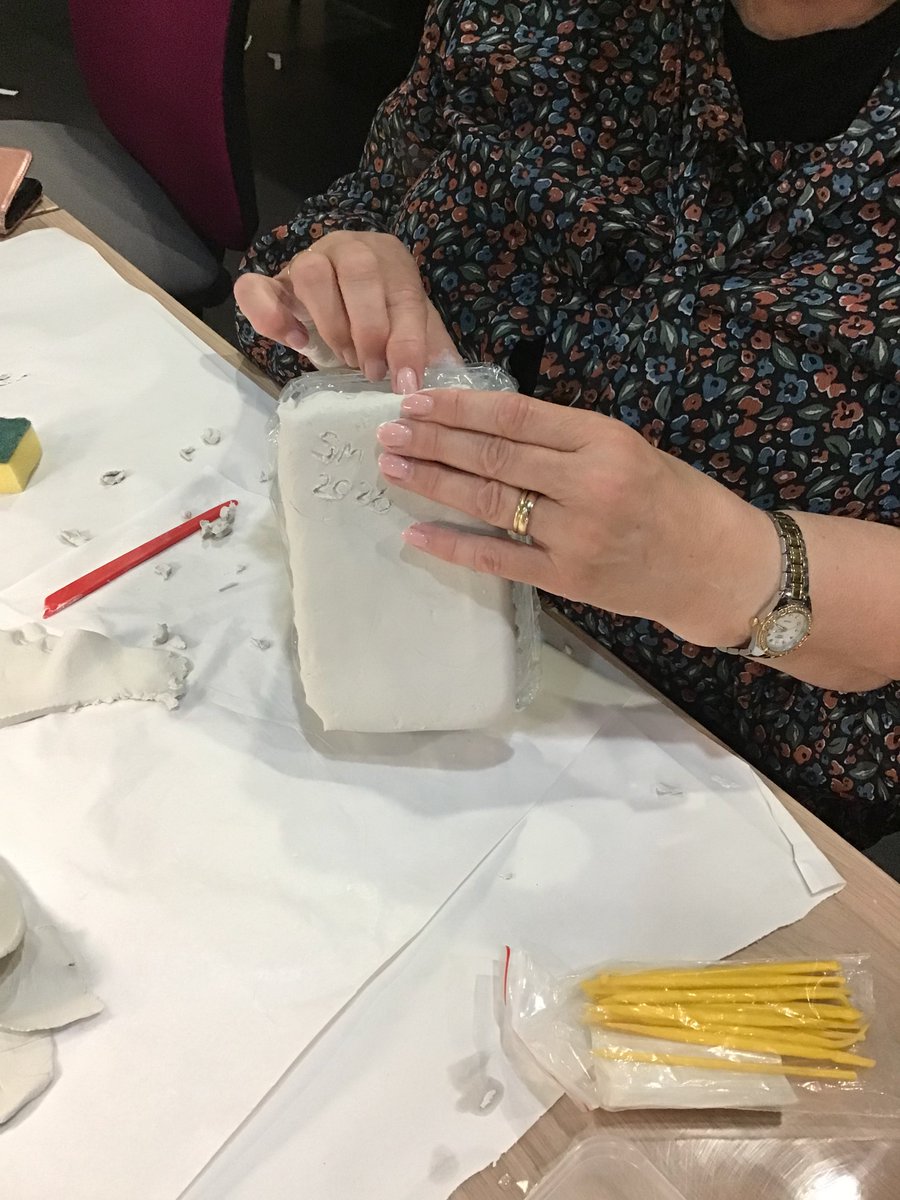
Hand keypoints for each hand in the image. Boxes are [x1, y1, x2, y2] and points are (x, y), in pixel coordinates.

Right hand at [233, 231, 459, 391]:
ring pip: (311, 273)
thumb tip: (450, 382)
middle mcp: (349, 249)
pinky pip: (256, 287)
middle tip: (371, 370)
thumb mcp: (413, 334)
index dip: (406, 342)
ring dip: (331, 324)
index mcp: (391, 260)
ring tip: (343, 358)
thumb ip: (431, 352)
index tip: (405, 382)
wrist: (344, 309)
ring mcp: (307, 260)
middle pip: (358, 270)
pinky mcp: (273, 282)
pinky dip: (270, 316)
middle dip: (369, 329)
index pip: (403, 293)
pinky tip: (294, 342)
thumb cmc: (382, 324)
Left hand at [375, 388, 780, 647]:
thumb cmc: (671, 497)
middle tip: (388, 431)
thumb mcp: (626, 446)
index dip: (459, 406)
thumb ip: (563, 438)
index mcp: (602, 439)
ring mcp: (575, 534)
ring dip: (433, 483)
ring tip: (394, 467)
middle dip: (433, 440)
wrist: (714, 566)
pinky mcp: (566, 577)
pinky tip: (416, 530)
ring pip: (488, 502)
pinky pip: (497, 558)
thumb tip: (486, 423)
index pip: (514, 415)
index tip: (417, 400)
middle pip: (492, 455)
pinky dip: (453, 545)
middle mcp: (587, 483)